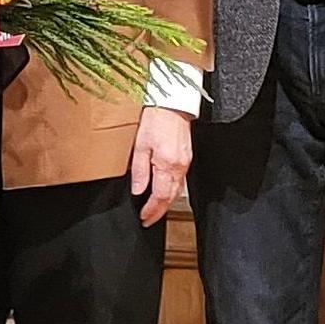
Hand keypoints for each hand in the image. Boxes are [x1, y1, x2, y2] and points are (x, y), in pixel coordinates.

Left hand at [129, 106, 193, 224]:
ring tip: (154, 211)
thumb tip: (137, 190)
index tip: (144, 219)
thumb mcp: (140, 145)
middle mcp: (179, 167)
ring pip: (176, 190)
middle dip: (159, 211)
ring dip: (166, 203)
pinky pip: (180, 181)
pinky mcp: (187, 157)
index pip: (160, 196)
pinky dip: (172, 191)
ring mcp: (185, 162)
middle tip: (148, 220)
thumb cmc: (156, 119)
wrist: (173, 103)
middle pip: (170, 197)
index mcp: (167, 165)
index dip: (152, 210)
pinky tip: (165, 193)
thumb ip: (139, 170)